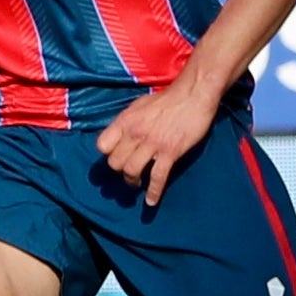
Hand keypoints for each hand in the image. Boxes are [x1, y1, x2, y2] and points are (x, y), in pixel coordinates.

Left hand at [95, 72, 217, 206]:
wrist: (193, 94)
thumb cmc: (167, 98)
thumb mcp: (139, 105)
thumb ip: (128, 122)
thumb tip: (121, 136)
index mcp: (125, 120)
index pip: (102, 146)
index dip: (108, 154)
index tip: (116, 156)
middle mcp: (135, 133)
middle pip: (115, 163)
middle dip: (120, 170)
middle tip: (129, 171)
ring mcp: (152, 143)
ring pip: (131, 172)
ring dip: (132, 182)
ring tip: (137, 184)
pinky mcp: (170, 152)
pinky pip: (158, 177)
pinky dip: (154, 193)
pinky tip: (151, 201)